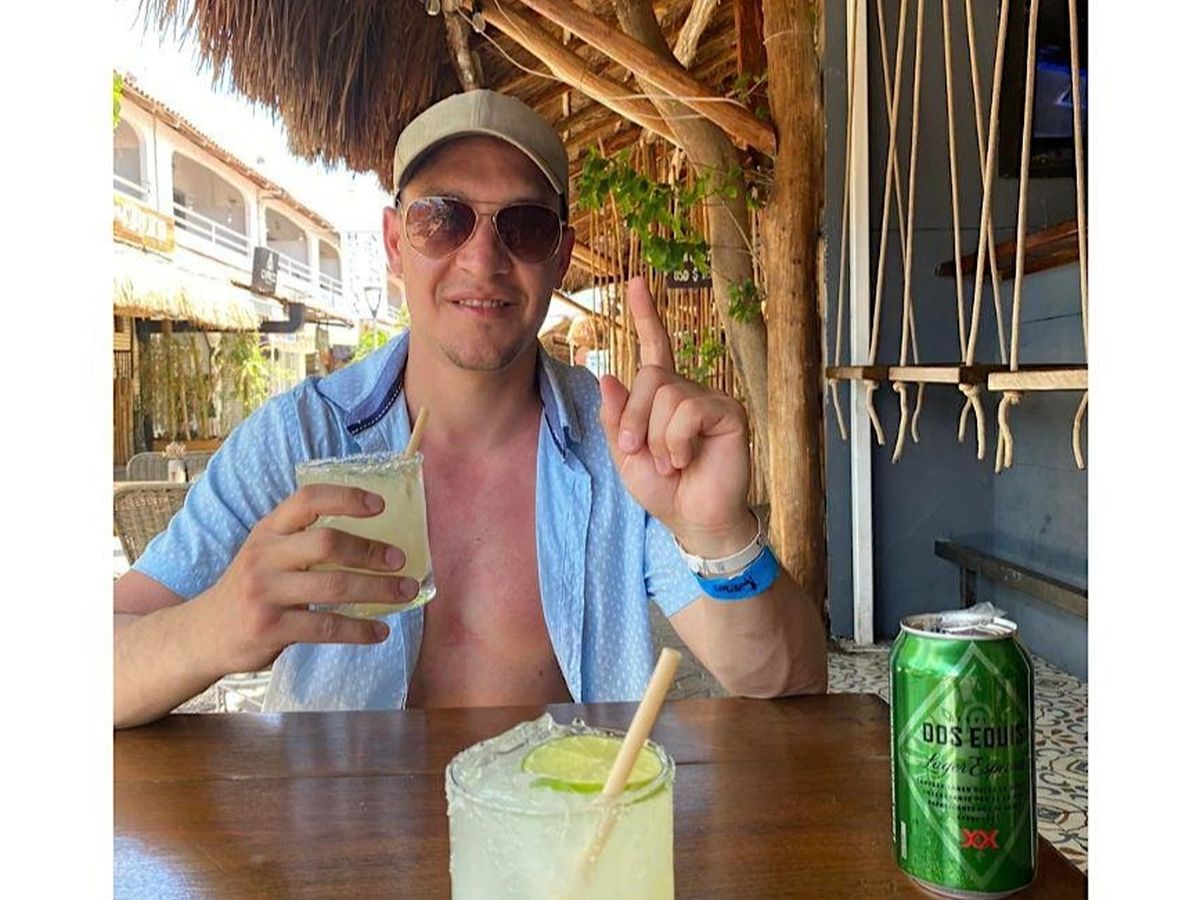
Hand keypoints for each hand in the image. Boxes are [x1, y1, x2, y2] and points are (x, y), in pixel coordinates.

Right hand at [192, 485, 419, 673]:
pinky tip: (380, 630)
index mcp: (269, 530)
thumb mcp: (267, 553)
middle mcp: (265, 556)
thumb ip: (304, 541)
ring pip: (333, 587)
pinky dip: (360, 630)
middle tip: (400, 560)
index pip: (307, 499)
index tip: (380, 505)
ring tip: (406, 592)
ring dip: (378, 590)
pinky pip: (326, 628)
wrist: (203, 633)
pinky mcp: (270, 628)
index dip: (345, 497)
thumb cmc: (253, 587)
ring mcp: (266, 593)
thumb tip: (374, 539)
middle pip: (327, 543)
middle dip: (370, 551)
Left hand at [598, 276, 755, 556]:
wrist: (693, 519)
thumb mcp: (626, 455)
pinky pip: (688, 410)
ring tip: (669, 463)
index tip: (636, 283)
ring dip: (656, 437)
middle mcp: (689, 390)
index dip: (646, 315)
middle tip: (638, 452)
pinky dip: (676, 441)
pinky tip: (685, 460)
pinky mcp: (729, 413)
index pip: (656, 347)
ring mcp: (711, 399)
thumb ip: (616, 418)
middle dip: (634, 417)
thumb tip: (609, 377)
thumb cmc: (663, 489)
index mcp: (663, 396)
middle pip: (649, 375)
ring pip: (667, 394)